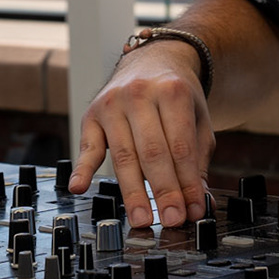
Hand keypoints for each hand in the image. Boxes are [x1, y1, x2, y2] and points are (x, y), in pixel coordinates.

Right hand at [70, 42, 213, 228]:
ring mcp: (112, 104)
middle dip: (164, 190)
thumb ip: (198, 158)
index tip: (192, 209)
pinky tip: (79, 187)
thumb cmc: (176, 96)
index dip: (187, 182)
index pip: (181, 146)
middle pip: (153, 152)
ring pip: (124, 155)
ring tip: (143, 218)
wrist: (150, 60)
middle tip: (172, 218)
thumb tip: (199, 201)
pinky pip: (87, 147)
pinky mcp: (91, 115)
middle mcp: (140, 94)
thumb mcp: (197, 119)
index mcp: (173, 92)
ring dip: (134, 192)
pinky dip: (82, 169)